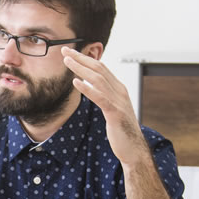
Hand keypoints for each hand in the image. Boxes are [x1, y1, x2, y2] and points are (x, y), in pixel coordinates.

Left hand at [61, 47, 150, 168]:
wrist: (134, 148)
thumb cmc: (122, 130)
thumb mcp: (113, 109)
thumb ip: (105, 96)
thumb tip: (92, 87)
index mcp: (119, 89)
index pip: (101, 68)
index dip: (85, 58)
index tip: (71, 52)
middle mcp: (120, 91)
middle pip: (99, 69)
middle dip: (81, 58)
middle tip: (65, 50)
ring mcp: (119, 101)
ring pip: (98, 80)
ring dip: (81, 69)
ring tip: (67, 61)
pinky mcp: (115, 113)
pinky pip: (100, 98)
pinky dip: (87, 88)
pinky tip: (76, 82)